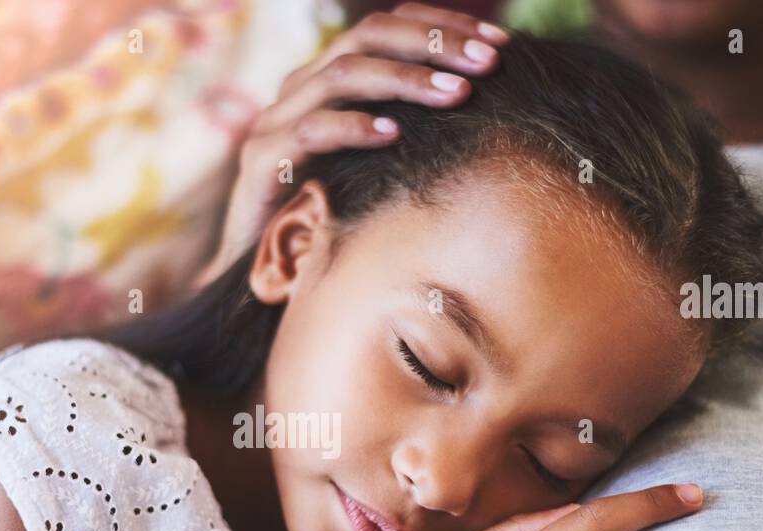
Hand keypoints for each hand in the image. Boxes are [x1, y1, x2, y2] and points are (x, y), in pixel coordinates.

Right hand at [193, 2, 508, 288]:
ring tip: (457, 94)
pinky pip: (310, 131)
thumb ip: (414, 132)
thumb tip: (485, 110)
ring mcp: (276, 121)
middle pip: (369, 35)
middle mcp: (300, 88)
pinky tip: (395, 134)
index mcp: (329, 79)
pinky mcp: (262, 161)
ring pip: (343, 73)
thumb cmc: (332, 221)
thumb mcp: (380, 167)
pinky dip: (354, 127)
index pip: (389, 26)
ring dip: (406, 79)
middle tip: (489, 62)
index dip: (444, 26)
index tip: (501, 42)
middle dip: (435, 43)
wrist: (260, 274)